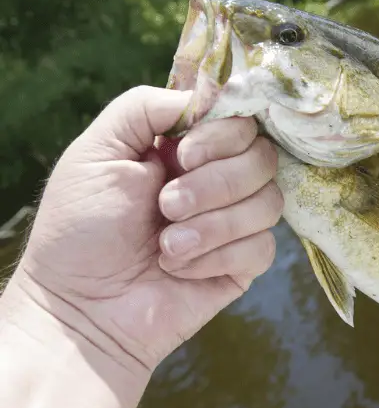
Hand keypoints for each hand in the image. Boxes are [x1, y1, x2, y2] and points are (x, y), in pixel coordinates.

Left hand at [8, 85, 281, 371]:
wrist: (81, 307)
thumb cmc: (81, 228)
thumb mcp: (98, 151)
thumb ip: (145, 108)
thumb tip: (203, 100)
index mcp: (187, 148)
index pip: (241, 121)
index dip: (222, 135)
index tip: (182, 155)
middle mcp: (217, 180)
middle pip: (263, 158)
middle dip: (214, 183)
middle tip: (167, 205)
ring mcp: (234, 223)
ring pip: (269, 203)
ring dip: (213, 224)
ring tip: (167, 245)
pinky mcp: (243, 265)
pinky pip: (262, 248)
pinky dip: (218, 256)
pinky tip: (181, 268)